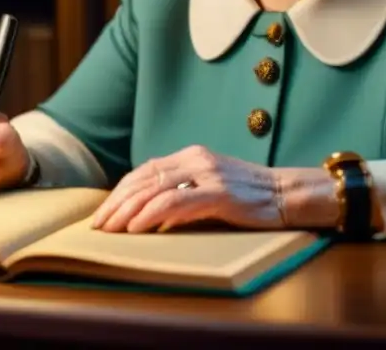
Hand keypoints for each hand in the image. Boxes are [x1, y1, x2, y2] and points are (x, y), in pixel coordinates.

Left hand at [90, 145, 284, 232]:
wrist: (287, 195)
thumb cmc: (250, 198)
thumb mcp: (211, 188)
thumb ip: (184, 193)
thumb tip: (151, 214)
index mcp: (191, 156)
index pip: (145, 171)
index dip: (121, 192)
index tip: (103, 212)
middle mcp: (195, 159)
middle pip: (143, 178)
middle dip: (116, 202)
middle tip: (97, 224)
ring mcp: (207, 173)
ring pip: (154, 188)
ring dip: (127, 209)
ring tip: (110, 228)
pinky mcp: (218, 192)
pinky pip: (175, 201)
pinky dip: (151, 213)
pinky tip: (136, 226)